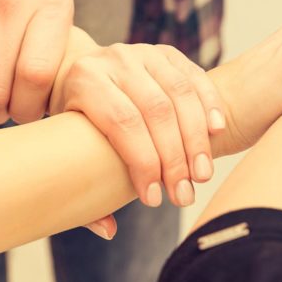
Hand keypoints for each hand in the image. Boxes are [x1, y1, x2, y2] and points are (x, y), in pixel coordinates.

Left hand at [51, 42, 223, 208]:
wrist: (77, 76)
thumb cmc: (74, 126)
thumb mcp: (64, 152)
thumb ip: (82, 193)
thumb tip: (109, 229)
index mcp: (84, 80)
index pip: (122, 123)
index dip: (143, 163)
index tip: (154, 199)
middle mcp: (115, 59)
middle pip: (156, 111)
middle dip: (174, 158)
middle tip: (184, 195)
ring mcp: (143, 52)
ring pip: (180, 94)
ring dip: (196, 139)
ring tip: (201, 175)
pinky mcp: (167, 54)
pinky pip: (195, 78)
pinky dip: (210, 106)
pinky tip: (217, 134)